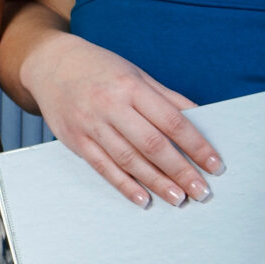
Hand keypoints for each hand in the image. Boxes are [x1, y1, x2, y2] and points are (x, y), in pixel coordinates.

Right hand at [18, 32, 221, 206]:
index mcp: (131, 87)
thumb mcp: (136, 74)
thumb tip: (200, 120)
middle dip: (181, 171)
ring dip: (157, 183)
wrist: (50, 64)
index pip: (172, 121)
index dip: (196, 145)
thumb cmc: (99, 68)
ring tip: (179, 199)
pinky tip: (143, 199)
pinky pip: (103, 167)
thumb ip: (167, 98)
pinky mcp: (75, 140)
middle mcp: (110, 106)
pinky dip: (124, 185)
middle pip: (152, 145)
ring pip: (129, 160)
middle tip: (202, 191)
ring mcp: (91, 125)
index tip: (215, 164)